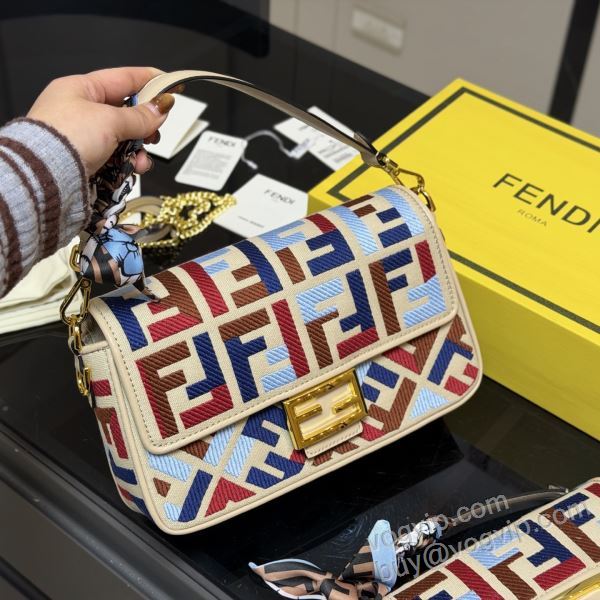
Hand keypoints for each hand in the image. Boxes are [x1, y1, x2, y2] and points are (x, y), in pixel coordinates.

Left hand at [27, 66, 175, 175]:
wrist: (45, 175)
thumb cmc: (69, 137)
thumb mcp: (110, 121)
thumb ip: (139, 117)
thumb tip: (162, 109)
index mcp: (80, 88)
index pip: (123, 78)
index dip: (150, 80)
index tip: (172, 85)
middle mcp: (80, 110)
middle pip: (125, 112)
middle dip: (145, 126)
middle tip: (156, 134)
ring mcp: (82, 136)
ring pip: (123, 138)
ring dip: (138, 150)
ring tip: (142, 161)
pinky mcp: (86, 159)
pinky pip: (115, 157)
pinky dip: (128, 163)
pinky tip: (133, 170)